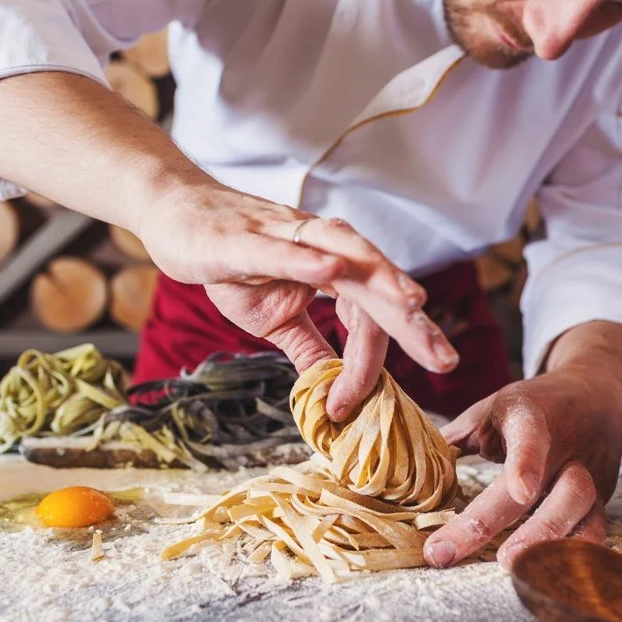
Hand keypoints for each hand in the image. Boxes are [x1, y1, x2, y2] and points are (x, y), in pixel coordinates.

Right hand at [136, 183, 459, 418]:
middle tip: (445, 359)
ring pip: (344, 257)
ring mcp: (287, 236)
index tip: (352, 406)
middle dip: (412, 322)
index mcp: (332, 268)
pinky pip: (285, 248)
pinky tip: (333, 269)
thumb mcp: (271, 318)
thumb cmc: (227, 261)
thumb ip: (308, 347)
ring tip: (412, 304)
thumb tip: (332, 392)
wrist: (176, 214)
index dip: (365, 364)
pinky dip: (310, 258)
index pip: (366, 318)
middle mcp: (322, 245)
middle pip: (376, 284)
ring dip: (380, 279)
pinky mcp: (247, 235)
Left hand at [422, 364, 621, 570]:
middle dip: (495, 523)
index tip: (520, 491)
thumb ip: (454, 438)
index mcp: (531, 416)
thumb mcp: (490, 409)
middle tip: (451, 552)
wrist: (596, 393)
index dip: (527, 462)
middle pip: (541, 485)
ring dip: (543, 542)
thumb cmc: (531, 406)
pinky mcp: (603, 498)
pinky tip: (546, 578)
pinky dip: (574, 557)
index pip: (531, 436)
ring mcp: (588, 473)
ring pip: (579, 510)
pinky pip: (596, 531)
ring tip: (508, 567)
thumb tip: (408, 469)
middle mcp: (565, 447)